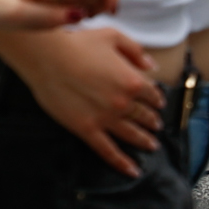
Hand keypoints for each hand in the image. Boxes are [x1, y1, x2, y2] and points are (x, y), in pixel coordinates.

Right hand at [0, 24, 162, 175]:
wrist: (49, 58)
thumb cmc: (80, 44)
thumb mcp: (115, 38)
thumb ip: (136, 52)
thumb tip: (151, 66)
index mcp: (133, 80)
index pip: (152, 93)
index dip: (157, 98)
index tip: (159, 103)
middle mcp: (123, 102)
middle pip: (143, 115)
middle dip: (152, 121)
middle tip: (156, 126)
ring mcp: (105, 118)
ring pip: (130, 133)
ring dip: (143, 140)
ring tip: (152, 145)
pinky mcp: (86, 129)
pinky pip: (107, 150)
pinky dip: (121, 162)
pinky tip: (132, 170)